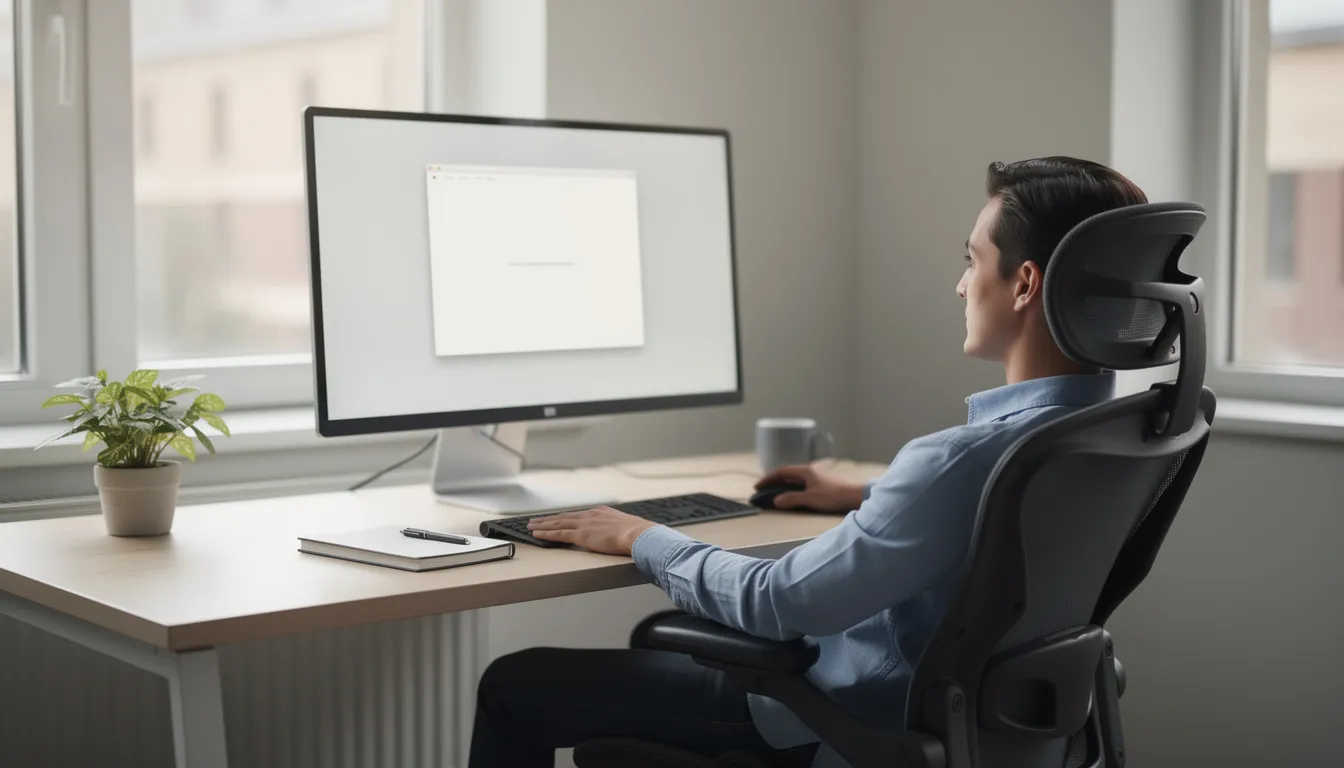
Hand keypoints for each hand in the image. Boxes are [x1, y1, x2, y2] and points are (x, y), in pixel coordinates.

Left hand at [527, 506, 656, 554]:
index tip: (556, 518)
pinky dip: (546, 533)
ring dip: (542, 525)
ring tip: (531, 526)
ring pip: (557, 523)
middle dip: (549, 519)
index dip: (565, 517)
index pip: (578, 515)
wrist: (638, 534)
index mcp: (601, 512)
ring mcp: (584, 524)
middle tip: (536, 520)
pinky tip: (537, 534)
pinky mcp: (581, 535)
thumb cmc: (637, 535)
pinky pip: (558, 533)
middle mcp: (590, 515)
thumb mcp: (627, 528)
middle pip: (564, 517)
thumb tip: (623, 537)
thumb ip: (620, 531)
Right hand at [755, 465, 864, 512]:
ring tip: (774, 494)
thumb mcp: (810, 499)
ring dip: (782, 486)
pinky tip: (792, 496)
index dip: (768, 479)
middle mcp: (809, 471)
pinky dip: (792, 489)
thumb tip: (776, 500)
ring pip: (794, 480)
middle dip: (773, 482)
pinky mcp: (821, 484)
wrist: (855, 496)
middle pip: (787, 475)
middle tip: (763, 490)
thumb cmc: (834, 496)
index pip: (781, 472)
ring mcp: (816, 477)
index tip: (758, 486)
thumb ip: (792, 499)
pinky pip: (801, 484)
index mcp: (805, 471)